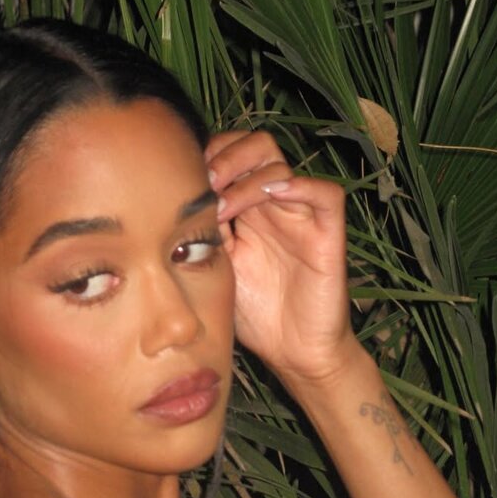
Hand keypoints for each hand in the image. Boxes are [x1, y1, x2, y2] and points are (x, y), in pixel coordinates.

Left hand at [206, 130, 361, 388]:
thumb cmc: (255, 314)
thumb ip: (201, 232)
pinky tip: (272, 197)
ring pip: (280, 164)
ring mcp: (302, 216)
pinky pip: (326, 192)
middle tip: (204, 186)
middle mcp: (274, 204)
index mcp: (246, 208)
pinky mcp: (329, 233)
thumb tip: (167, 204)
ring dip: (246, 178)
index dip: (208, 156)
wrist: (293, 353)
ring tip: (223, 206)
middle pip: (257, 145)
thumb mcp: (216, 267)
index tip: (184, 182)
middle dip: (226, 156)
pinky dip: (300, 186)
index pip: (230, 154)